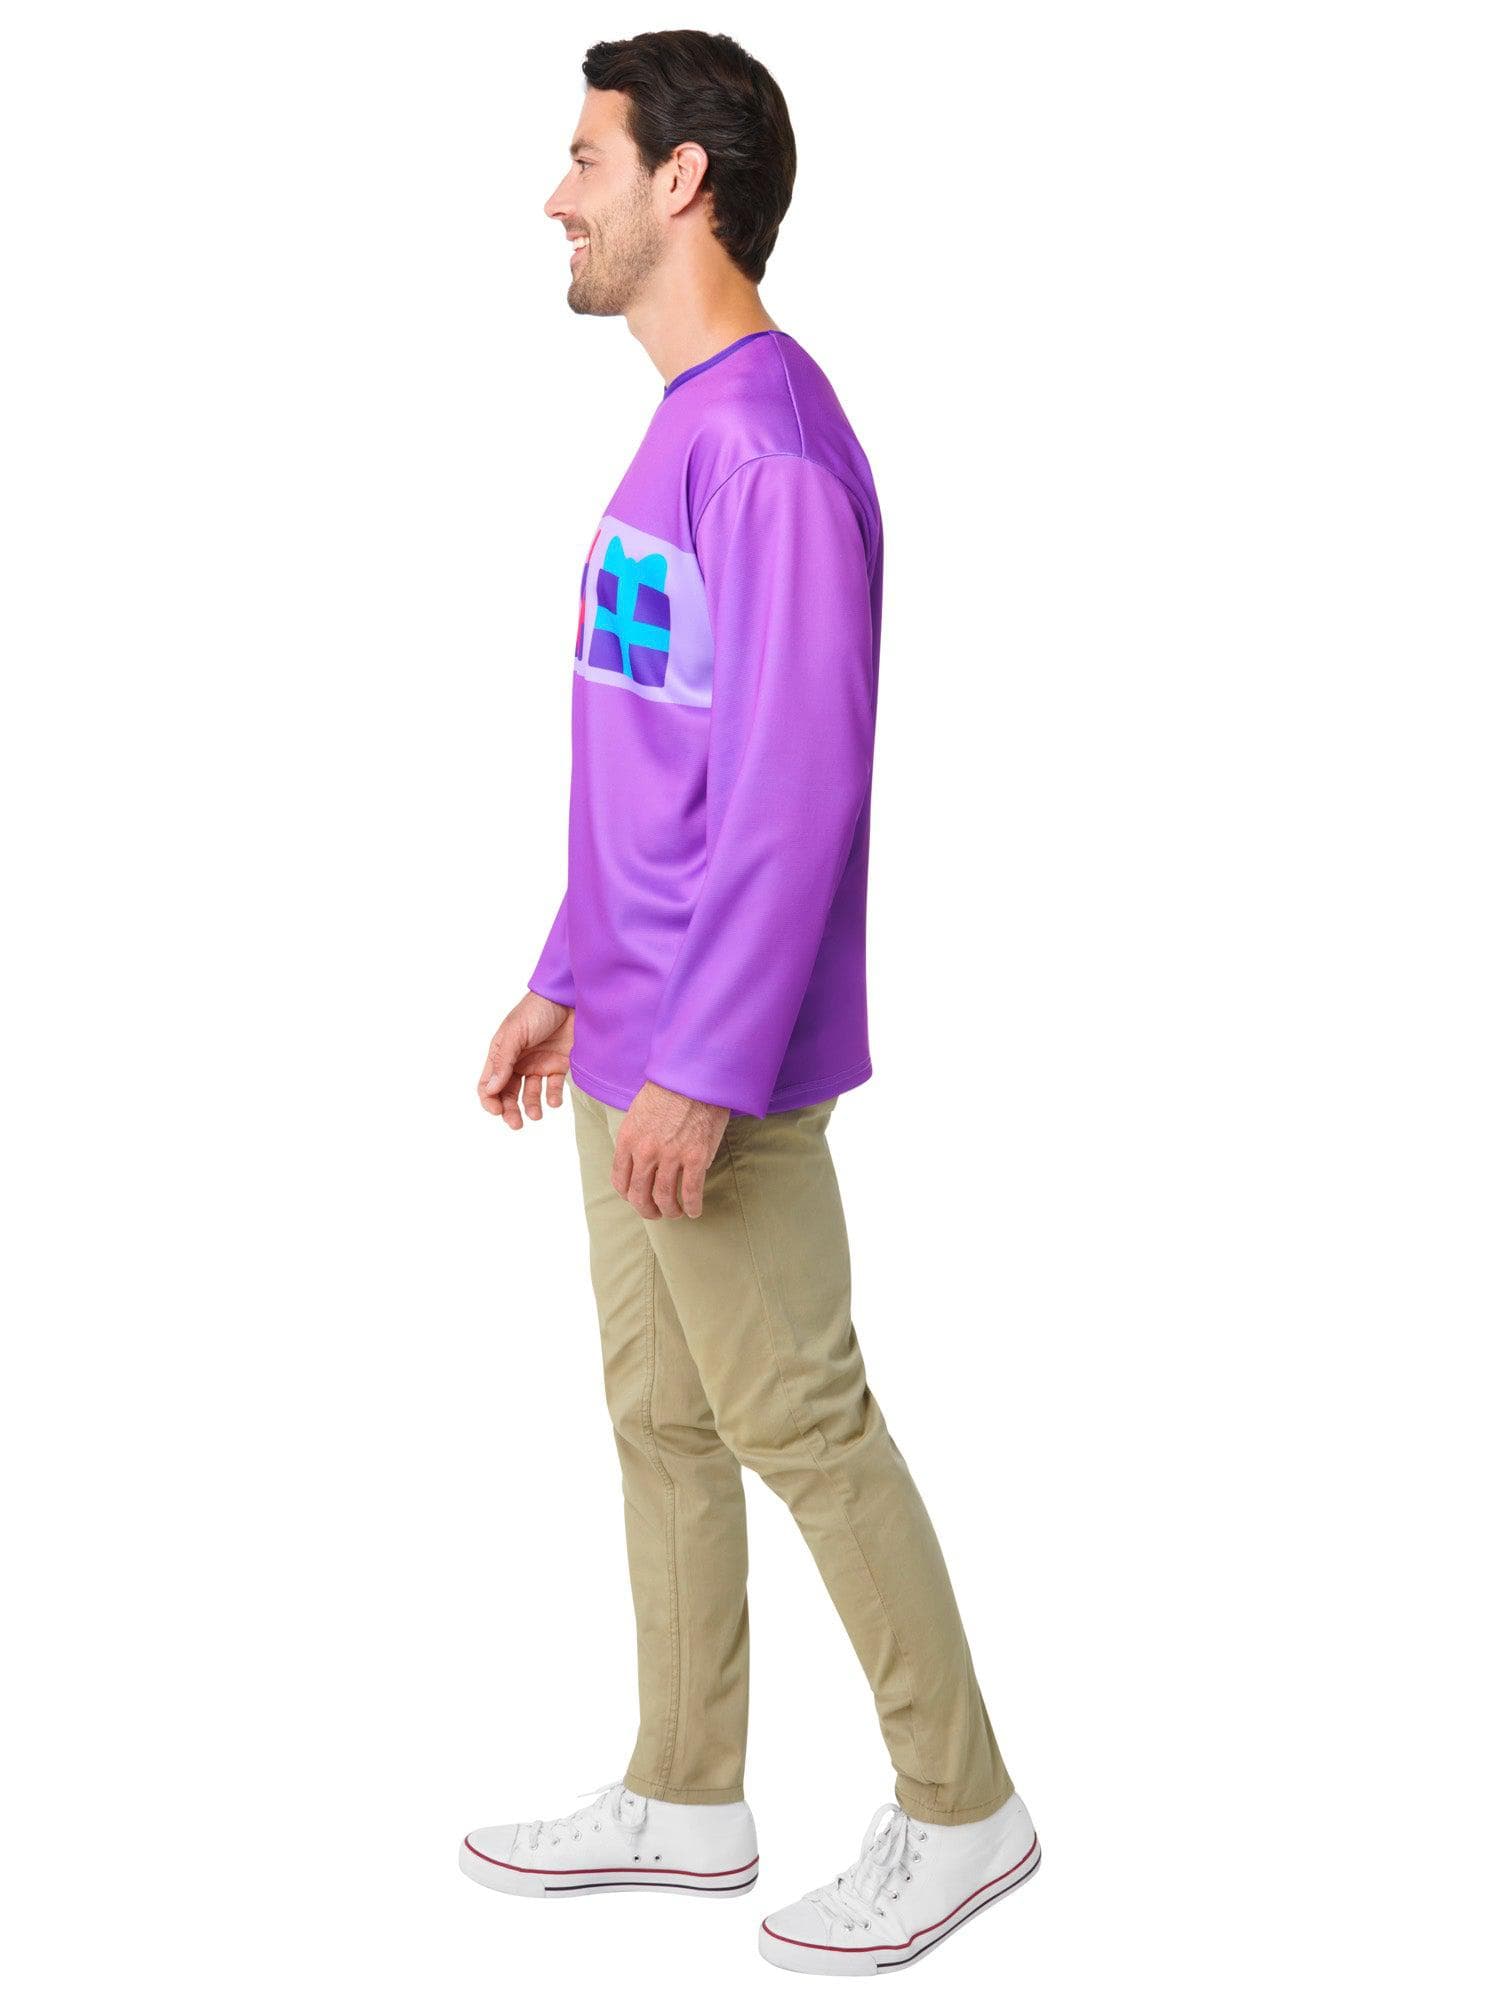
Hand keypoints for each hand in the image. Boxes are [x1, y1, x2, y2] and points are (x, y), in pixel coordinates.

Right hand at [478, 993, 574, 1127]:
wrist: (571, 999)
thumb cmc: (538, 1010)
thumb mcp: (515, 1033)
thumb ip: (503, 1061)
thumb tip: (490, 1089)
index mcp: (502, 1054)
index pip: (488, 1083)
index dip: (489, 1100)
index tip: (497, 1111)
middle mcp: (518, 1062)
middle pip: (508, 1094)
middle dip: (510, 1110)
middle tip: (516, 1123)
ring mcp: (539, 1064)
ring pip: (530, 1094)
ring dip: (531, 1107)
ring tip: (537, 1114)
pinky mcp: (559, 1065)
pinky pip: (554, 1088)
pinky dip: (553, 1097)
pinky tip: (554, 1101)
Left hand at [612, 1080, 729, 1219]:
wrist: (694, 1074)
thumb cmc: (668, 1087)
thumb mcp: (638, 1111)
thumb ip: (636, 1137)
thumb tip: (641, 1159)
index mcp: (628, 1140)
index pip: (619, 1180)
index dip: (627, 1195)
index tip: (635, 1198)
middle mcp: (645, 1152)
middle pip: (639, 1194)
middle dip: (646, 1209)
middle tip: (655, 1213)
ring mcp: (671, 1156)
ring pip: (664, 1197)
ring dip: (670, 1211)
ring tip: (676, 1213)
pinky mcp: (696, 1157)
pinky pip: (692, 1191)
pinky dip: (692, 1206)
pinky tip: (695, 1211)